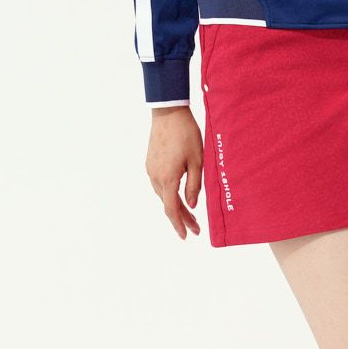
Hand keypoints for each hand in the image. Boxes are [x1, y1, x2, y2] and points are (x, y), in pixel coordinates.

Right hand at [145, 107, 202, 239]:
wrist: (168, 112)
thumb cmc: (186, 134)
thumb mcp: (197, 161)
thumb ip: (194, 186)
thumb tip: (191, 206)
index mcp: (168, 179)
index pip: (172, 210)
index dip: (180, 224)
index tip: (186, 236)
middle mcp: (155, 177)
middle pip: (168, 205)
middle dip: (182, 218)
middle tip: (195, 229)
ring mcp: (151, 170)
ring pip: (163, 196)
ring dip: (176, 207)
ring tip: (190, 215)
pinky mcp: (150, 163)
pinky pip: (159, 185)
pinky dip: (169, 195)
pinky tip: (178, 196)